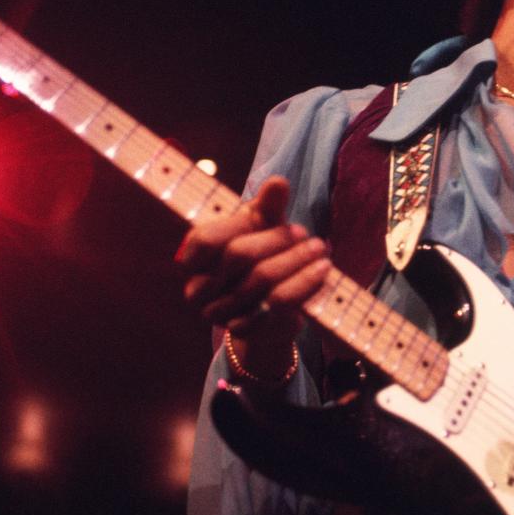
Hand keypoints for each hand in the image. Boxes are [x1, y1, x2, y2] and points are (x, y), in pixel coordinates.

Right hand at [177, 176, 330, 343]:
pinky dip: (303, 287)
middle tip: (305, 233)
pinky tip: (321, 273)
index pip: (206, 239)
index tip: (273, 216)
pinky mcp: (245, 332)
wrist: (270, 307)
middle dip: (276, 241)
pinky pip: (279, 308)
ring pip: (263, 284)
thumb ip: (266, 206)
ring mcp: (220, 314)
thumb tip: (279, 182)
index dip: (241, 225)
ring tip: (321, 251)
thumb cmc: (260, 255)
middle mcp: (199, 290)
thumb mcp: (261, 228)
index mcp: (192, 259)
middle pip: (239, 257)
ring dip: (298, 263)